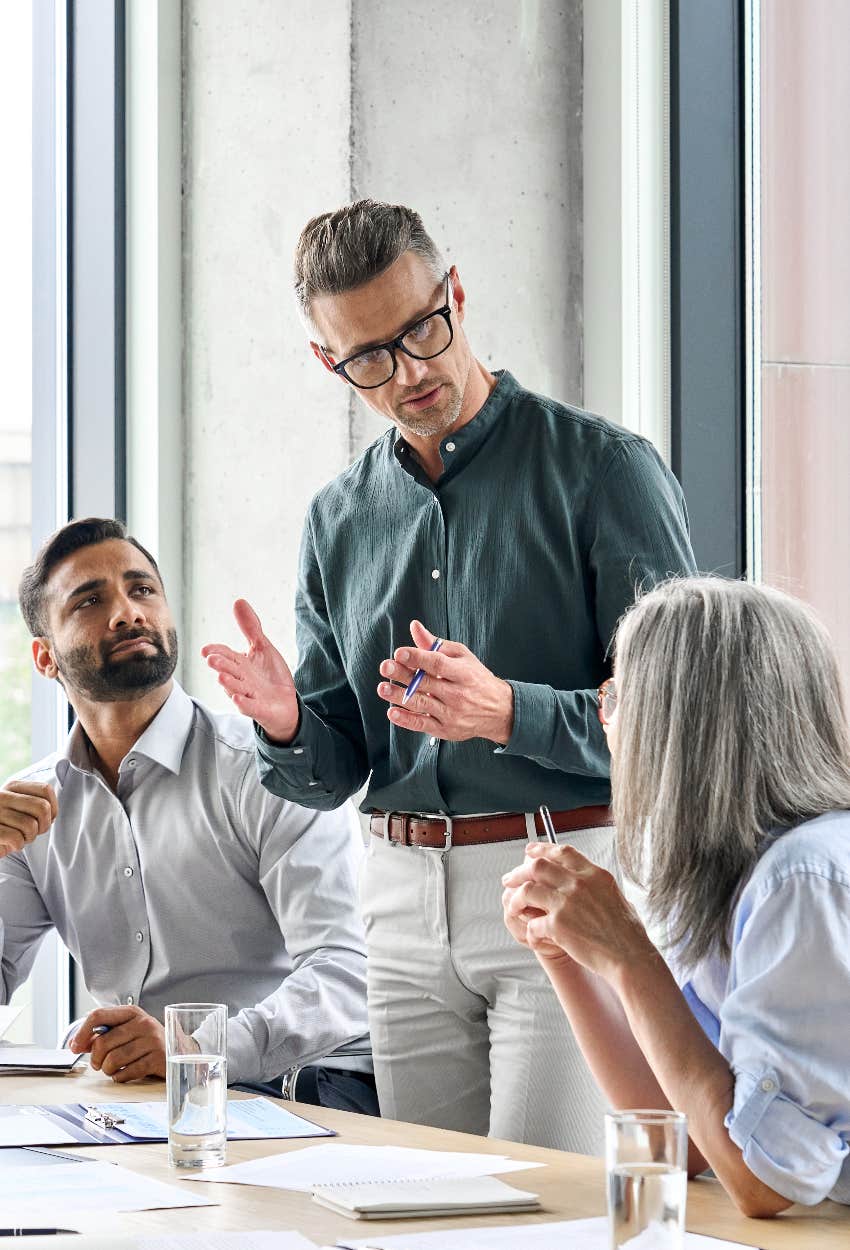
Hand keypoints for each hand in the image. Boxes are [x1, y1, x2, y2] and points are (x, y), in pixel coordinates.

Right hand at [0, 781, 57, 856]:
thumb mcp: (19, 808)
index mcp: (12, 786)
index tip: (44, 819)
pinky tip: (9, 844)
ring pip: (30, 825)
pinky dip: (17, 845)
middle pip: (42, 808)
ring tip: (19, 838)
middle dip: (43, 826)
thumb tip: (52, 814)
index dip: (52, 808)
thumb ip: (36, 804)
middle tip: (33, 832)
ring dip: (29, 838)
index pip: (45, 790)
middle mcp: (2, 796)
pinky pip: (16, 838)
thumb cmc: (6, 826)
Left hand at [69, 1005, 166, 1081]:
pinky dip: (120, 1077)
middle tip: (98, 1064)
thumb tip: (77, 1044)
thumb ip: (104, 1035)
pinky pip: (127, 1073)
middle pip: (102, 1042)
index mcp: (131, 1013)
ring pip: (113, 1060)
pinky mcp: (158, 1059)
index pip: (98, 1015)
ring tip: (114, 1069)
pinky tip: (125, 1073)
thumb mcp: (128, 1032)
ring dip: (108, 1070)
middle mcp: (143, 1023)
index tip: (75, 1047)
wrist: (180, 1051)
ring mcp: (152, 1040)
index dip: (82, 1032)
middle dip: (95, 1059)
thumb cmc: (147, 1043)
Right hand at [202, 599, 299, 742]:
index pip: (225, 655)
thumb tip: (238, 601)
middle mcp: (240, 679)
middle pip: (228, 671)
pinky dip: (243, 704)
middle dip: (220, 665)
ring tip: (221, 677)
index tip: (206, 649)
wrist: (285, 703)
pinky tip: (237, 699)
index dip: (216, 652)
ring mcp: (249, 695)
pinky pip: (250, 707)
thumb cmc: (268, 675)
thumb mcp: (262, 647)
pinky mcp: (259, 709)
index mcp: (239, 663)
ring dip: (228, 684)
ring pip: (236, 689)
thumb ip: (250, 627)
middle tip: (211, 660)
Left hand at [377, 620, 513, 743]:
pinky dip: (406, 720)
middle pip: (426, 683)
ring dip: (399, 696)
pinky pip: (423, 724)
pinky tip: (392, 712)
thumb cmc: (476, 679)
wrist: (499, 711)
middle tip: (385, 667)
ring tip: (382, 688)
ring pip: (422, 704)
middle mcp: (458, 694)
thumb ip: (435, 645)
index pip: (438, 664)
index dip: (417, 657)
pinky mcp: (446, 730)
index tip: (399, 653)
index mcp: (464, 673)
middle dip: (403, 675)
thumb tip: (414, 626)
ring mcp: (452, 714)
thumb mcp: (462, 657)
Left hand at [501, 842, 653, 981]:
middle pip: (538, 866)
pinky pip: (533, 923)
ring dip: (516, 897)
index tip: (529, 852)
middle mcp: (579, 884)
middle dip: (519, 871)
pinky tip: (533, 936)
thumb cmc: (627, 933)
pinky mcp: (558, 925)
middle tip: (509, 878)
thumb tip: (583, 880)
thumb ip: (596, 885)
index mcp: (594, 874)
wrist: (630, 957)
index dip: (542, 849)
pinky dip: (530, 930)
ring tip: (513, 905)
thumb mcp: (616, 896)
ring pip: (528, 890)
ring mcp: (567, 903)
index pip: (562, 852)